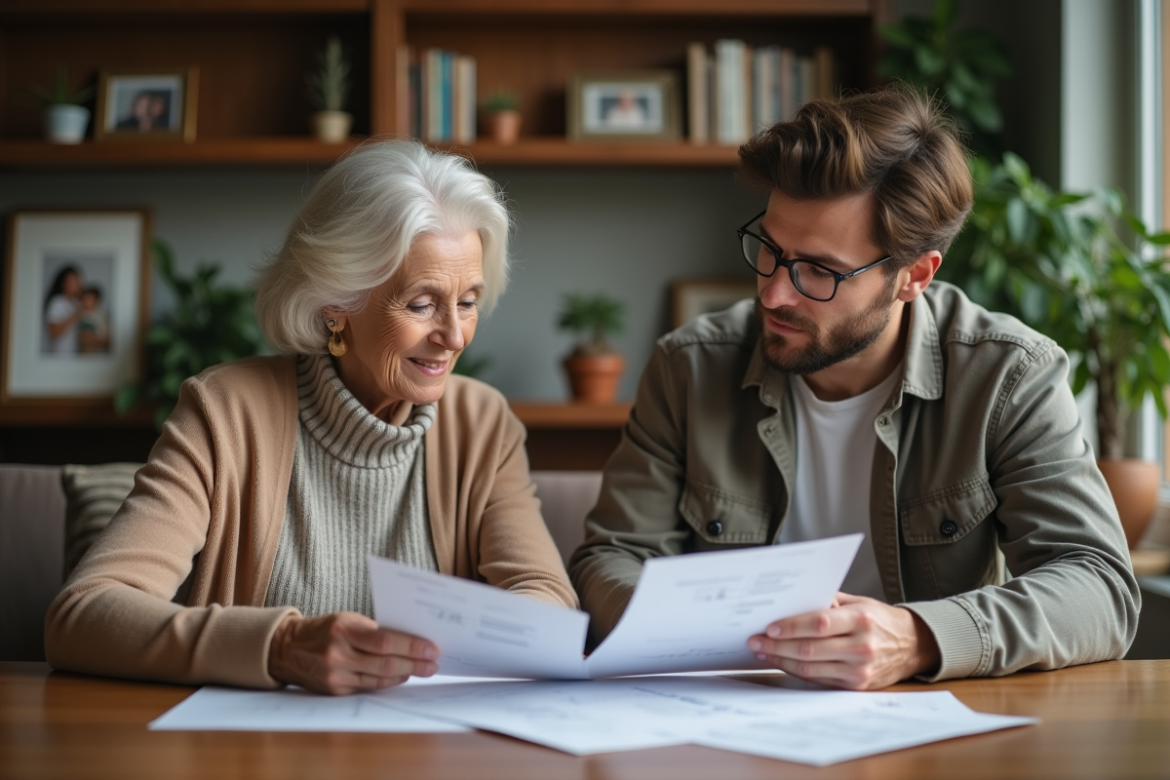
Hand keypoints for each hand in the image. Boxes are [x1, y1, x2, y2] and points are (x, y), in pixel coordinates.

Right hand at [267, 611, 438, 694]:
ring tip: (423, 670)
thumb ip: (375, 630)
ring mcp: (335, 675)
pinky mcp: (334, 690)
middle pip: (386, 663)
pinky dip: (387, 681)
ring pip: (379, 679)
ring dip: (405, 674)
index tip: (431, 648)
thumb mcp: (348, 620)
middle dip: (415, 664)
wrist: (288, 649)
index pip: (385, 641)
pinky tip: (401, 676)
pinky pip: (368, 688)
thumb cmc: (325, 629)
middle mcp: (338, 654)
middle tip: (433, 664)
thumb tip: (410, 640)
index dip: (412, 647)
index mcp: (343, 629)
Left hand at [747, 592, 939, 689]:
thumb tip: (791, 601)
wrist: (912, 645)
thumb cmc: (878, 619)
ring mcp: (860, 669)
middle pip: (811, 649)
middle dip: (778, 646)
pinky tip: (783, 662)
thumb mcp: (858, 603)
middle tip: (756, 641)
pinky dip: (797, 671)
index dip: (792, 626)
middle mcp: (862, 646)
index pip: (820, 623)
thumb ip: (828, 602)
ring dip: (782, 661)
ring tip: (763, 652)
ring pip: (811, 668)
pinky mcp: (857, 685)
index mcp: (861, 619)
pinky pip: (819, 680)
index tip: (769, 627)